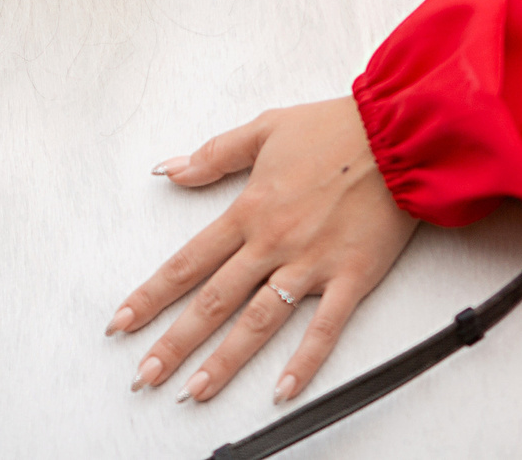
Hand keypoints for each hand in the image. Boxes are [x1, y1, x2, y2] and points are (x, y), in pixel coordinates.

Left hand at [112, 98, 417, 406]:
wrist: (399, 133)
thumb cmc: (336, 129)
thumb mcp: (265, 129)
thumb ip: (214, 154)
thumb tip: (170, 169)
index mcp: (249, 210)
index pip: (187, 263)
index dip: (150, 296)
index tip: (122, 322)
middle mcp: (273, 243)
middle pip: (213, 302)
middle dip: (174, 343)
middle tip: (145, 375)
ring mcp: (311, 264)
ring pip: (258, 322)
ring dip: (224, 361)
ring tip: (196, 392)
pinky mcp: (351, 277)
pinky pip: (324, 328)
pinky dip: (303, 363)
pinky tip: (281, 390)